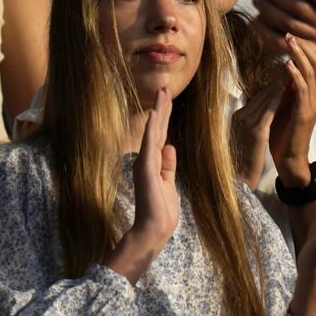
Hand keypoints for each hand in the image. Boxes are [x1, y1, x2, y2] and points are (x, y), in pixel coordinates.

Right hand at [132, 87, 178, 249]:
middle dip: (162, 108)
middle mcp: (148, 159)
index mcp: (154, 163)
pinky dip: (153, 127)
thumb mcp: (169, 183)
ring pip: (154, 131)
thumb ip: (168, 165)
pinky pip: (150, 143)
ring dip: (159, 111)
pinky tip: (156, 113)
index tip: (168, 99)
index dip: (164, 117)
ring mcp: (146, 162)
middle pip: (157, 128)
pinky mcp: (146, 168)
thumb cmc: (162, 210)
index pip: (161, 135)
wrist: (154, 229)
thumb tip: (170, 146)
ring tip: (163, 92)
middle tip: (165, 87)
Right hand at [231, 68, 288, 190]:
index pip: (259, 95)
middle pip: (263, 93)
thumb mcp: (248, 134)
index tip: (288, 71)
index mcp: (239, 116)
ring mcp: (247, 122)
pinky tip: (288, 87)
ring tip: (294, 69)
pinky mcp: (255, 131)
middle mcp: (241, 116)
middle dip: (279, 78)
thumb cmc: (245, 158)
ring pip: (266, 97)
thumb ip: (255, 119)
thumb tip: (268, 107)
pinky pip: (269, 109)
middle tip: (293, 62)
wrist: (239, 177)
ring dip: (281, 82)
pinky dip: (278, 96)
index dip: (275, 83)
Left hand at [268, 35, 315, 186]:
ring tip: (289, 41)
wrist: (289, 158)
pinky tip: (286, 65)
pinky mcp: (304, 113)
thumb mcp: (286, 104)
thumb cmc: (285, 132)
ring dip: (299, 54)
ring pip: (311, 71)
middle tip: (290, 33)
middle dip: (304, 45)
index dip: (307, 46)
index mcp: (313, 91)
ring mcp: (312, 103)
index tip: (291, 35)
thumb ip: (288, 87)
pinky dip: (295, 75)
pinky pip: (302, 89)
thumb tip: (283, 67)